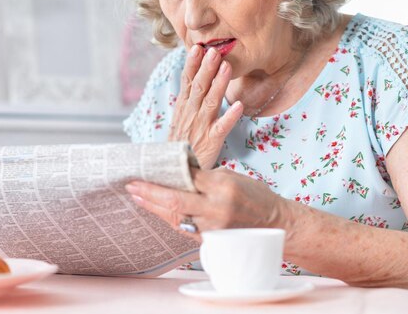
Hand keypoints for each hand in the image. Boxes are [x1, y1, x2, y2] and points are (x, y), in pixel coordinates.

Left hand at [125, 167, 287, 240]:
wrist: (276, 224)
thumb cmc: (254, 196)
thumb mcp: (231, 176)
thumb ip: (204, 176)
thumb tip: (177, 171)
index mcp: (223, 187)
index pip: (188, 177)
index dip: (166, 173)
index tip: (148, 168)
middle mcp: (216, 209)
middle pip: (175, 200)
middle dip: (150, 193)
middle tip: (131, 185)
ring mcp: (212, 227)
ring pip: (175, 217)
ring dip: (153, 206)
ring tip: (137, 196)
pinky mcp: (210, 239)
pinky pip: (182, 227)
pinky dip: (167, 216)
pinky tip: (154, 209)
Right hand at [169, 46, 242, 168]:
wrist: (175, 174)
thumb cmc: (180, 147)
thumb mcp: (179, 122)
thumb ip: (187, 102)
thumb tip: (191, 81)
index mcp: (182, 109)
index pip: (187, 82)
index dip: (192, 64)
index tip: (197, 47)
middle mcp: (190, 115)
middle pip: (198, 87)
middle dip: (206, 68)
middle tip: (214, 50)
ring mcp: (200, 128)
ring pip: (210, 102)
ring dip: (219, 84)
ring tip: (227, 67)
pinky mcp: (211, 142)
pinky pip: (222, 127)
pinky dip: (230, 116)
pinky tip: (239, 106)